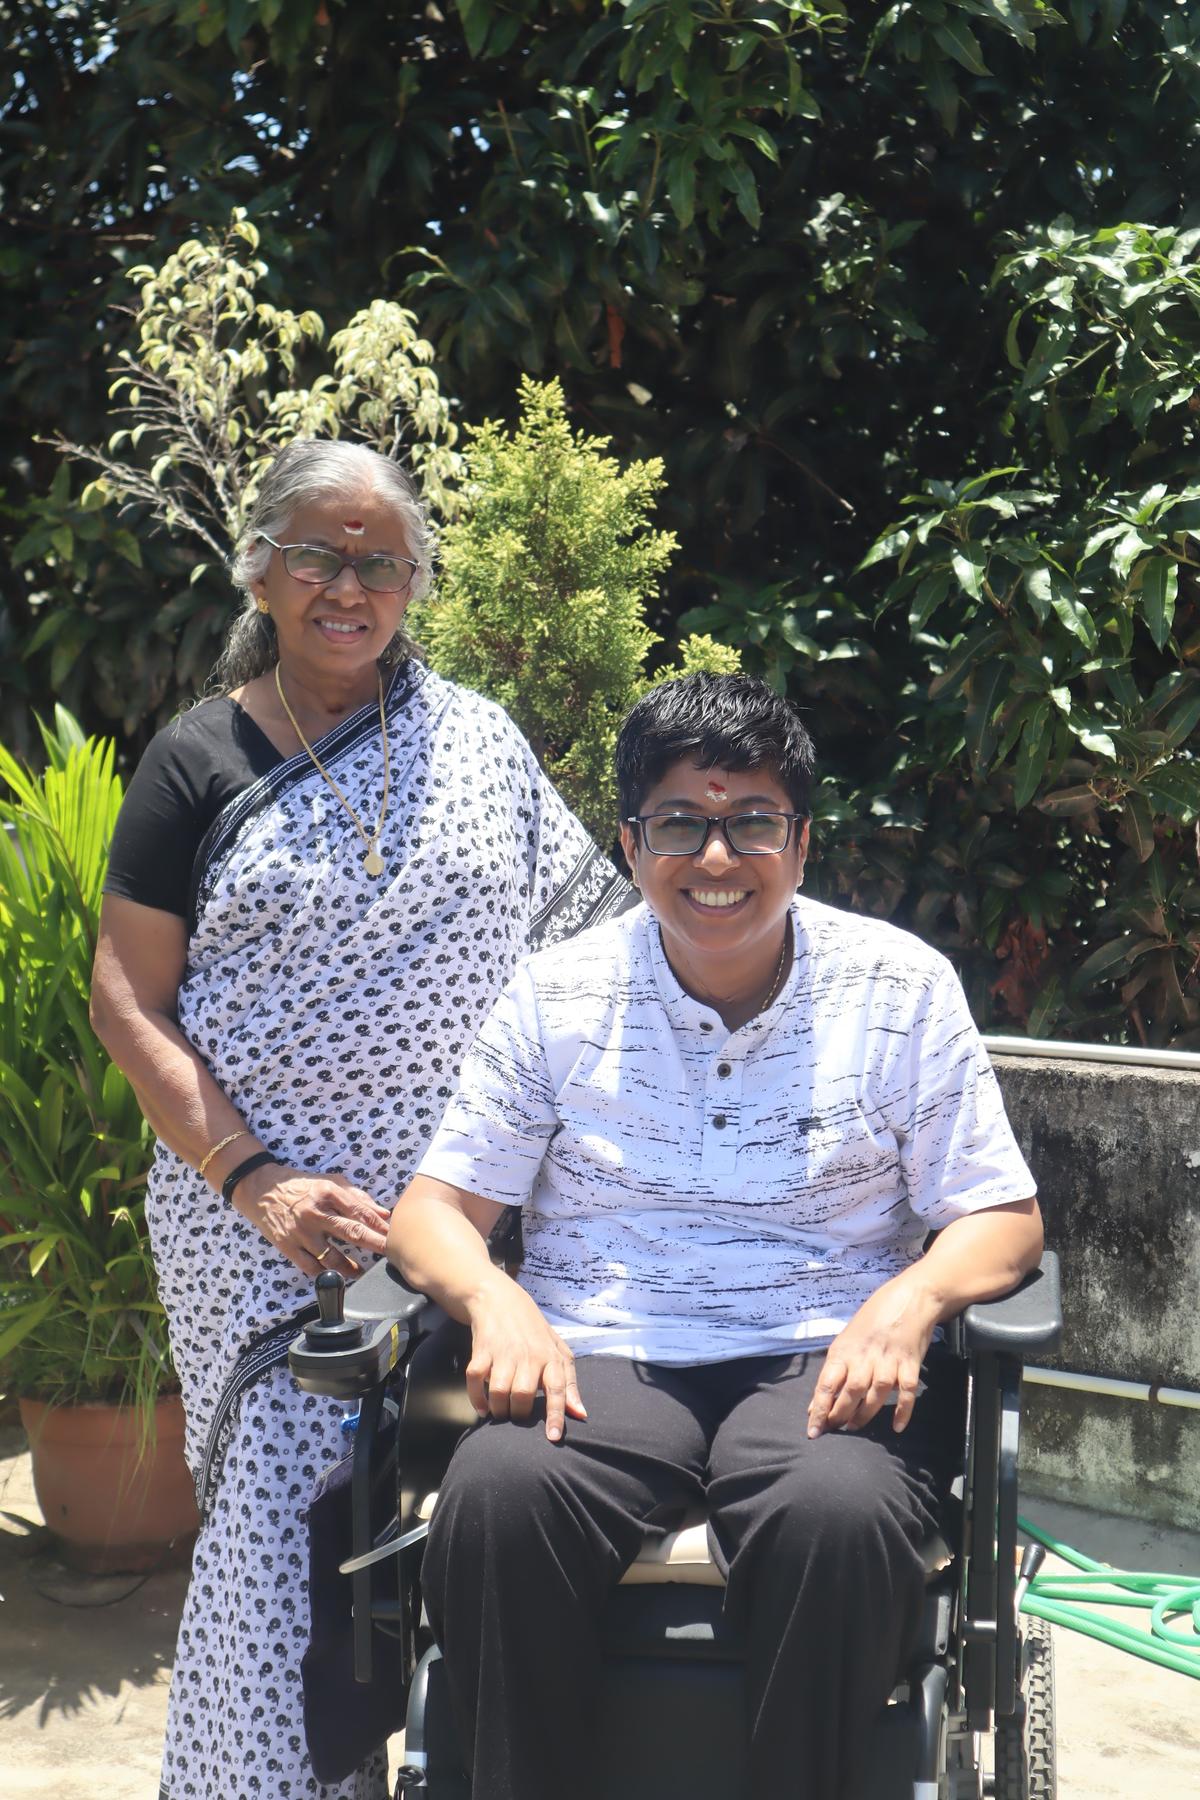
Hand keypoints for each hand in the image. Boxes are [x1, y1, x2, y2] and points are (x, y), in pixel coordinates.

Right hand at [233, 1163, 391, 1277]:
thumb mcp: (329, 1182)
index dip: (379, 1225)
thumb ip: (356, 1197)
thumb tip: (383, 1213)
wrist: (261, 1189)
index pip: (360, 1211)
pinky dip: (325, 1274)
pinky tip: (335, 1275)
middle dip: (374, 1244)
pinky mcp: (288, 1246)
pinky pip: (310, 1267)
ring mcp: (301, 1232)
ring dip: (350, 1267)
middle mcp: (315, 1212)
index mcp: (327, 1192)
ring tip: (361, 1272)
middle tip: (389, 1253)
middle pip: (351, 1232)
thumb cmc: (301, 1185)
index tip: (393, 1234)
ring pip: (331, 1256)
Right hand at [464, 1273, 586, 1441]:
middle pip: (523, 1395)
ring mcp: (503, 1352)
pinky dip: (477, 1399)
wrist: (500, 1300)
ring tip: (501, 1412)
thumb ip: (569, 1384)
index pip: (558, 1388)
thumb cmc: (534, 1332)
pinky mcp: (481, 1350)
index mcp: (551, 1356)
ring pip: (499, 1391)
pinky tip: (483, 1407)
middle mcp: (528, 1354)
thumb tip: (581, 1414)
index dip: (555, 1415)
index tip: (553, 1438)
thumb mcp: (558, 1352)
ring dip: (498, 1409)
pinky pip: (475, 1380)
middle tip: (518, 1416)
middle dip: (519, 1414)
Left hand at [807, 1274, 939, 1438]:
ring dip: (864, 1415)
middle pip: (850, 1392)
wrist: (910, 1297)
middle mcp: (865, 1356)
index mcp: (845, 1349)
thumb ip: (833, 1372)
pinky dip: (902, 1411)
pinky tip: (897, 1427)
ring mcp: (889, 1360)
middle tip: (834, 1429)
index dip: (819, 1409)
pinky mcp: (910, 1363)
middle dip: (840, 1415)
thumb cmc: (874, 1318)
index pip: (827, 1384)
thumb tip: (815, 1405)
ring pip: (875, 1394)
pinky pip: (906, 1392)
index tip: (813, 1431)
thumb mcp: (847, 1340)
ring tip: (855, 1426)